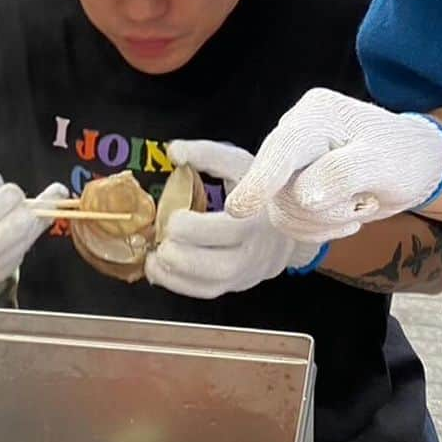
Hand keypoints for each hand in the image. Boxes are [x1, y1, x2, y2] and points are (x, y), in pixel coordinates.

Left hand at [145, 140, 321, 297]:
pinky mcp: (237, 282)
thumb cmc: (260, 188)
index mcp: (258, 217)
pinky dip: (179, 285)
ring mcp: (248, 271)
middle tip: (161, 237)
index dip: (195, 228)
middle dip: (183, 255)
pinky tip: (158, 269)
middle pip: (221, 264)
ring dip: (175, 274)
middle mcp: (256, 250)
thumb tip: (175, 150)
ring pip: (213, 284)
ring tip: (152, 256)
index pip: (229, 229)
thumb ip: (207, 154)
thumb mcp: (240, 163)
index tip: (173, 216)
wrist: (289, 221)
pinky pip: (207, 292)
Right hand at [223, 88, 441, 242]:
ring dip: (325, 220)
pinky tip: (348, 215)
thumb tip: (303, 196)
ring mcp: (290, 161)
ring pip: (283, 208)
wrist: (413, 165)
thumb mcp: (383, 163)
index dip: (263, 179)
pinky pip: (290, 220)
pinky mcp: (291, 185)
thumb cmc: (403, 157)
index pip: (284, 148)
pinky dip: (321, 228)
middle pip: (281, 185)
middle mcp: (294, 132)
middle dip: (323, 209)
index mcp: (316, 113)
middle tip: (366, 203)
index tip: (240, 209)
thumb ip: (342, 174)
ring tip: (359, 205)